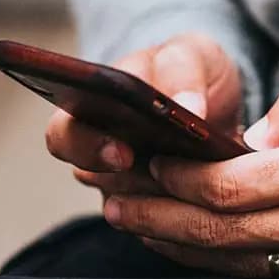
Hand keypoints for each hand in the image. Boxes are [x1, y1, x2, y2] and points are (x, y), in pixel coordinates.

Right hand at [45, 33, 240, 197]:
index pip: (64, 134)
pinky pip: (159, 222)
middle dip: (124, 178)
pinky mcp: (154, 206)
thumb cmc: (190, 72)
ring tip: (196, 178)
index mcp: (94, 109)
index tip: (122, 152)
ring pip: (128, 205)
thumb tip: (189, 108)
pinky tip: (207, 196)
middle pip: (89, 177)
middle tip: (162, 173)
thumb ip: (183, 72)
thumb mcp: (190, 56)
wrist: (215, 100)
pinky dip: (183, 210)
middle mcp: (102, 150)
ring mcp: (126, 181)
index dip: (85, 146)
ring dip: (160, 194)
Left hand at [103, 77, 278, 278]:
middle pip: (216, 228)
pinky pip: (260, 277)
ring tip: (134, 224)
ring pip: (231, 260)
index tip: (152, 164)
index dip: (181, 177)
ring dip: (174, 242)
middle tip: (113, 203)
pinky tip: (186, 248)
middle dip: (156, 215)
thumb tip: (253, 140)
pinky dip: (214, 262)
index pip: (230, 184)